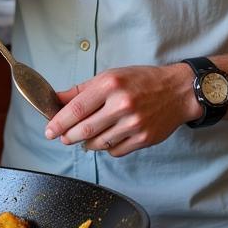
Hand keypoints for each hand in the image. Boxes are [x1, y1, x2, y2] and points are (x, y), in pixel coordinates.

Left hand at [43, 63, 196, 155]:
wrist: (178, 91)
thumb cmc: (141, 81)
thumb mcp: (110, 76)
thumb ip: (81, 90)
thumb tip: (55, 100)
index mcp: (110, 85)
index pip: (76, 109)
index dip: (58, 123)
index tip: (49, 131)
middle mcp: (122, 105)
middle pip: (84, 130)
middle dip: (67, 136)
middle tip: (62, 137)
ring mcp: (134, 124)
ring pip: (98, 144)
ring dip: (85, 143)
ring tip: (83, 137)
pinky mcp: (143, 139)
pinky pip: (115, 151)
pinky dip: (105, 147)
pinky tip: (106, 138)